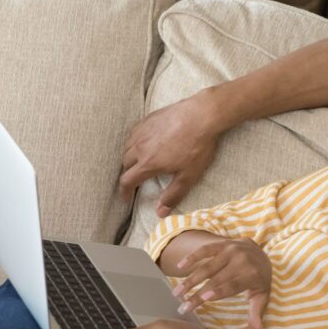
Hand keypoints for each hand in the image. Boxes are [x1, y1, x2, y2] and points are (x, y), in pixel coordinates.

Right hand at [118, 91, 221, 215]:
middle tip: (136, 180)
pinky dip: (134, 141)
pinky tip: (144, 142)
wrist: (203, 116)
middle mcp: (140, 146)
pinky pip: (134, 132)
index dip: (125, 192)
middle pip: (125, 163)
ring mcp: (143, 130)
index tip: (126, 198)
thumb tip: (159, 212)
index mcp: (148, 163)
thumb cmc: (197, 147)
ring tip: (138, 162)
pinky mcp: (148, 119)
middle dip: (128, 174)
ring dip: (130, 157)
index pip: (127, 180)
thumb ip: (173, 195)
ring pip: (127, 146)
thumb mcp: (188, 176)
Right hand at [172, 238, 271, 328]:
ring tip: (176, 293)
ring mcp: (231, 250)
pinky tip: (180, 267)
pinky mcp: (222, 244)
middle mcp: (241, 260)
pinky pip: (205, 250)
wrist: (261, 252)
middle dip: (197, 293)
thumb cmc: (259, 278)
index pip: (233, 284)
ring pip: (207, 266)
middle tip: (183, 306)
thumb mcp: (261, 295)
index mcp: (252, 274)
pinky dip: (192, 257)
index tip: (204, 298)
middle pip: (216, 279)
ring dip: (190, 280)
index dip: (219, 291)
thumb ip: (257, 312)